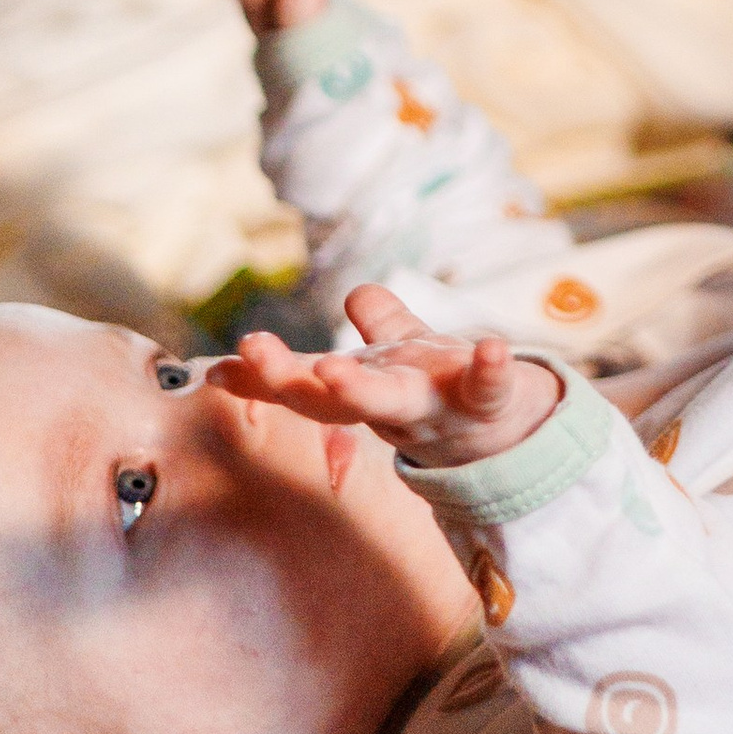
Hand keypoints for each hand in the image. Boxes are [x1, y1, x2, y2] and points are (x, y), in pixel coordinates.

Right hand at [219, 284, 563, 467]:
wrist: (516, 438)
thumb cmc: (448, 391)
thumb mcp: (409, 355)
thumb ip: (382, 326)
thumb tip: (354, 295)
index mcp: (368, 389)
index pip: (307, 385)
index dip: (264, 376)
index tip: (216, 369)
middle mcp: (392, 404)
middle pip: (332, 399)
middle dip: (290, 380)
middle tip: (251, 353)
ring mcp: (438, 405)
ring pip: (391, 399)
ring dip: (359, 386)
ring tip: (331, 368)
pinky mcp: (488, 401)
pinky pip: (488, 386)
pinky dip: (489, 368)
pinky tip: (493, 347)